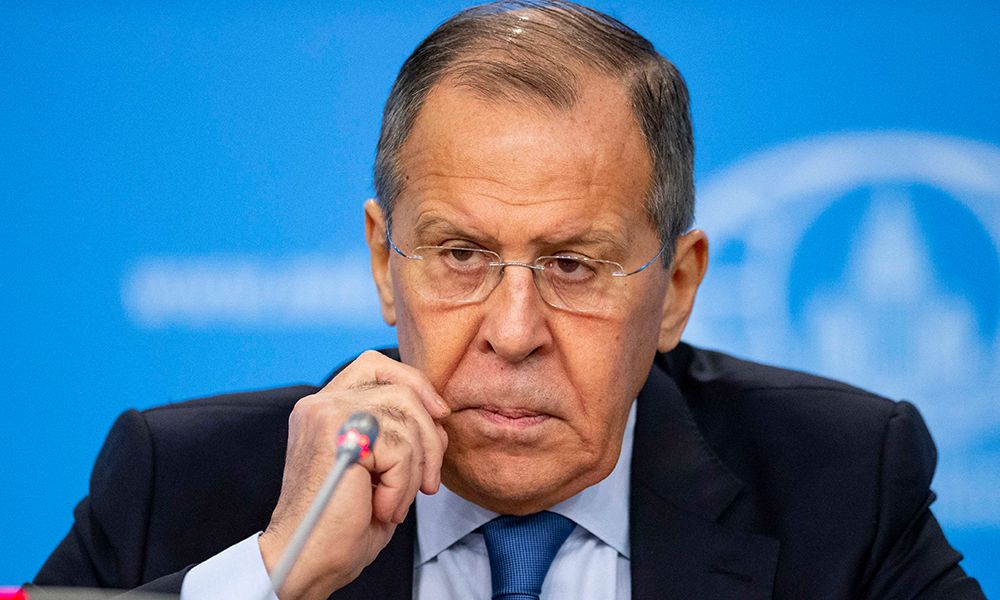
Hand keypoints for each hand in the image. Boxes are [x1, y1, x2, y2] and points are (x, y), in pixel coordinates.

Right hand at [258, 351, 449, 599]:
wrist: (307, 561)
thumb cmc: (343, 523)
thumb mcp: (378, 467)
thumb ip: (399, 431)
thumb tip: (439, 413)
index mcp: (326, 408)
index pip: (376, 365)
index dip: (414, 383)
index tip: (438, 416)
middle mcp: (321, 404)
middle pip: (401, 389)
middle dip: (429, 435)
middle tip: (427, 480)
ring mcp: (326, 415)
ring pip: (407, 420)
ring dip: (415, 470)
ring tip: (395, 502)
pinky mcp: (339, 436)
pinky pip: (400, 450)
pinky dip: (401, 487)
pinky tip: (381, 508)